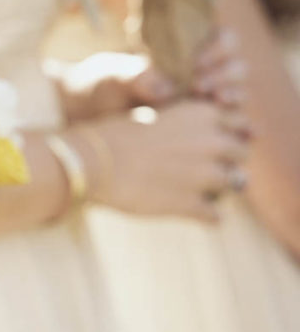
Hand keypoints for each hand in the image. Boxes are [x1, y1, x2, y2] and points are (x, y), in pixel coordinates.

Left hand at [61, 29, 247, 121]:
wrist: (84, 118)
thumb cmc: (98, 87)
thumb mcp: (112, 77)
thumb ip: (137, 76)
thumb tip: (166, 88)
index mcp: (183, 51)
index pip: (221, 40)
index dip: (219, 48)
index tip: (197, 62)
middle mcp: (198, 74)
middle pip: (235, 67)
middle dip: (226, 74)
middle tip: (201, 87)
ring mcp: (200, 102)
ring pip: (236, 94)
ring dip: (232, 97)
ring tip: (215, 102)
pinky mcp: (198, 129)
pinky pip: (227, 127)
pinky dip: (236, 127)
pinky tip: (236, 132)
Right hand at [83, 100, 249, 221]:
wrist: (90, 162)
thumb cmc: (114, 136)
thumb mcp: (155, 116)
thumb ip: (186, 126)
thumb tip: (204, 145)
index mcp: (204, 114)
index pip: (239, 124)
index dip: (224, 134)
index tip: (207, 144)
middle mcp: (213, 142)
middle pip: (240, 154)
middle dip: (225, 161)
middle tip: (203, 170)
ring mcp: (205, 175)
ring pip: (234, 185)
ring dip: (218, 189)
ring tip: (197, 192)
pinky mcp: (191, 205)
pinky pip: (215, 216)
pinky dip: (206, 217)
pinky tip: (191, 214)